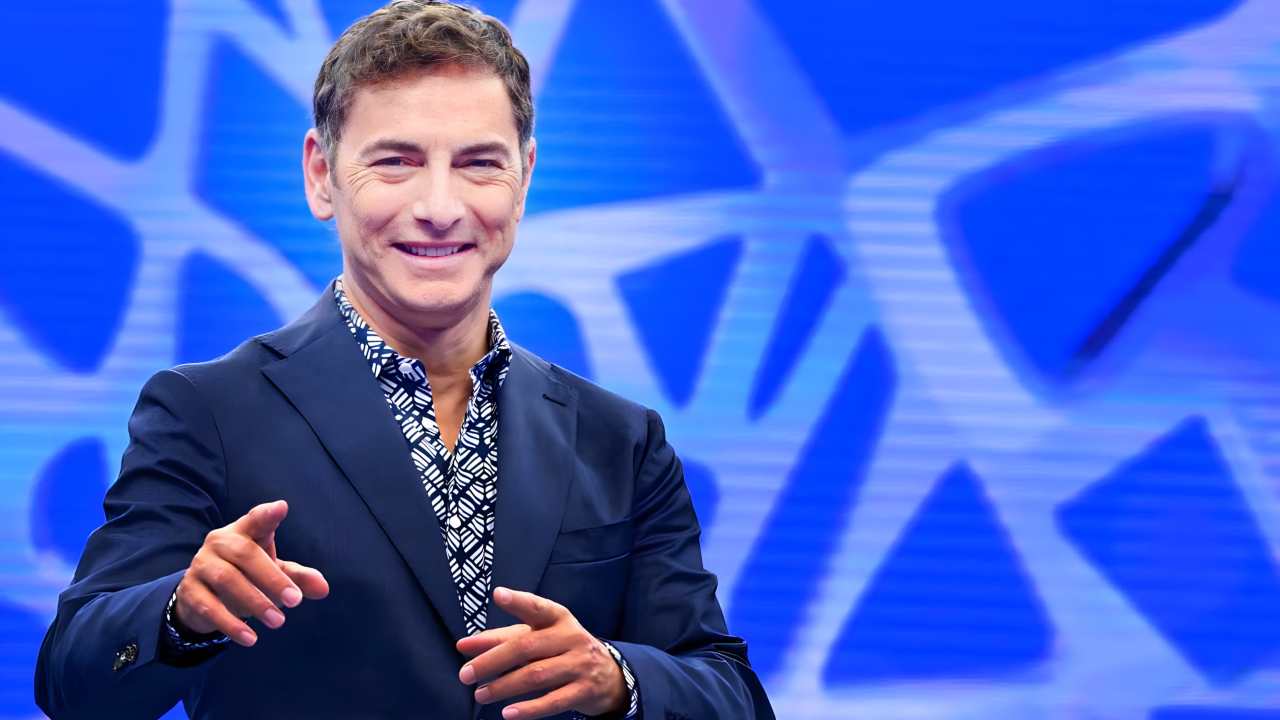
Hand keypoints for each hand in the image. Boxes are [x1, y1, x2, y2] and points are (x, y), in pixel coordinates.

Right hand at [174, 500, 328, 645]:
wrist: (202, 598)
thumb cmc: (246, 576)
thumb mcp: (274, 573)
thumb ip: (298, 578)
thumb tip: (323, 589)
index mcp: (243, 531)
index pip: (255, 518)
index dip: (267, 514)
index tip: (281, 508)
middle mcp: (219, 542)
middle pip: (245, 554)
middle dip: (272, 578)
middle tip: (295, 601)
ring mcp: (201, 565)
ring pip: (226, 579)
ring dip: (255, 601)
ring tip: (278, 622)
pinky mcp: (189, 590)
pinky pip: (209, 606)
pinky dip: (231, 624)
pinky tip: (250, 638)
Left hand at [456, 587, 626, 718]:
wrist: (610, 676)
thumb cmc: (562, 650)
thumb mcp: (538, 637)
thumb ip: (501, 639)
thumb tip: (463, 645)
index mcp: (559, 619)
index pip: (537, 607)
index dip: (518, 601)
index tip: (498, 594)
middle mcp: (571, 637)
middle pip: (526, 647)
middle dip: (492, 661)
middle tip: (466, 674)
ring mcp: (580, 664)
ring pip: (536, 676)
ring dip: (503, 687)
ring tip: (480, 695)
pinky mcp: (584, 691)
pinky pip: (553, 701)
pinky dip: (528, 709)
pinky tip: (507, 713)